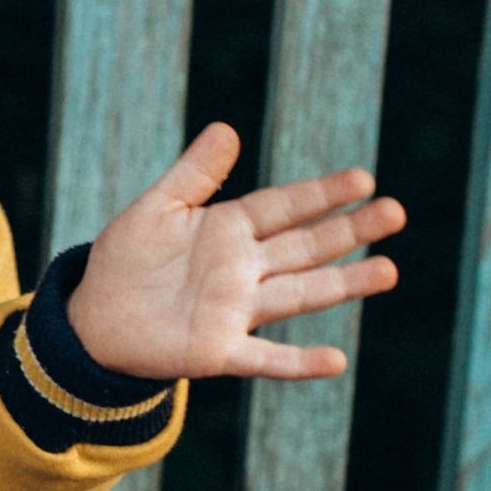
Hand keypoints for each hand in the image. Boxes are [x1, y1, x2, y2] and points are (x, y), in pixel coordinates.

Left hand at [64, 123, 402, 384]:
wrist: (95, 317)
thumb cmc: (127, 259)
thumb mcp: (157, 208)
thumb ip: (194, 173)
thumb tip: (227, 128)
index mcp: (230, 230)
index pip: (285, 207)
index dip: (322, 194)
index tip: (363, 180)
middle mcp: (243, 270)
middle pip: (305, 247)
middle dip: (349, 230)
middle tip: (395, 213)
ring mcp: (235, 311)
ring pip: (299, 294)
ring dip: (343, 284)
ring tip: (389, 271)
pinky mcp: (218, 351)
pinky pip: (264, 357)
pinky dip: (297, 362)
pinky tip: (335, 362)